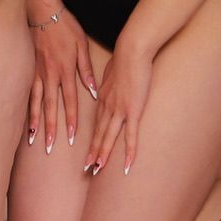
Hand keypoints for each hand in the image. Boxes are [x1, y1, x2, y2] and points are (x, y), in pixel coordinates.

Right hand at [26, 9, 95, 154]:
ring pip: (37, 103)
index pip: (70, 100)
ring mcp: (38, 73)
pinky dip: (27, 107)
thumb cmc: (65, 26)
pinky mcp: (29, 69)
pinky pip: (28, 92)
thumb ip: (86, 69)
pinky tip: (26, 119)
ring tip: (33, 140)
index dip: (72, 120)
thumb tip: (93, 90)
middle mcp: (51, 75)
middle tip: (50, 148)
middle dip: (51, 129)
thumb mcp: (82, 44)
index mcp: (66, 70)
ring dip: (36, 122)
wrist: (43, 12)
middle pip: (52, 107)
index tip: (72, 137)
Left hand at [82, 36, 153, 175]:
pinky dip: (128, 152)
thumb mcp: (110, 72)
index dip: (92, 138)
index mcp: (103, 97)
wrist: (131, 50)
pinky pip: (130, 136)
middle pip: (99, 133)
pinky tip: (127, 165)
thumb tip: (107, 86)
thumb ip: (108, 83)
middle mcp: (108, 106)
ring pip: (109, 137)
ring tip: (97, 169)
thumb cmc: (124, 57)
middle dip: (93, 152)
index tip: (89, 149)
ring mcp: (119, 110)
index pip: (97, 122)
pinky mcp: (133, 110)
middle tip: (87, 168)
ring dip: (103, 154)